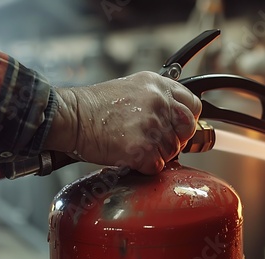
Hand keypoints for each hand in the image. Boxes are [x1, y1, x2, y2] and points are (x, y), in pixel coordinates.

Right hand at [43, 71, 201, 174]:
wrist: (72, 117)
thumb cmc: (94, 106)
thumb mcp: (131, 87)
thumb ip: (156, 98)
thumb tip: (173, 116)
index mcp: (158, 86)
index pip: (193, 105)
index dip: (187, 119)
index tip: (179, 127)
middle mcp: (159, 103)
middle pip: (187, 129)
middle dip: (176, 139)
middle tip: (157, 142)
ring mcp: (151, 126)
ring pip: (172, 151)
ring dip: (157, 154)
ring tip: (136, 147)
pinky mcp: (142, 149)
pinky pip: (157, 166)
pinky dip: (145, 166)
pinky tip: (131, 156)